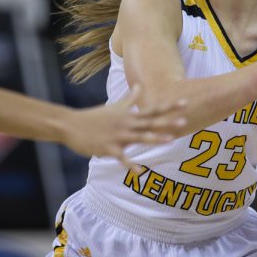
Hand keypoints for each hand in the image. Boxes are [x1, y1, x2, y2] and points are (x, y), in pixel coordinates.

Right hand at [62, 85, 186, 168]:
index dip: (170, 106)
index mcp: (129, 115)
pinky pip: (122, 158)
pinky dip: (130, 164)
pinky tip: (139, 171)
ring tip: (170, 139)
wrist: (71, 125)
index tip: (185, 102)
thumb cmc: (94, 116)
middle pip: (150, 123)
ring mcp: (118, 136)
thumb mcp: (114, 106)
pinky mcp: (108, 148)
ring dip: (154, 138)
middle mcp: (126, 124)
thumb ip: (130, 99)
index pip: (153, 109)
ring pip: (139, 137)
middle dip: (167, 122)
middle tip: (184, 121)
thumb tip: (139, 86)